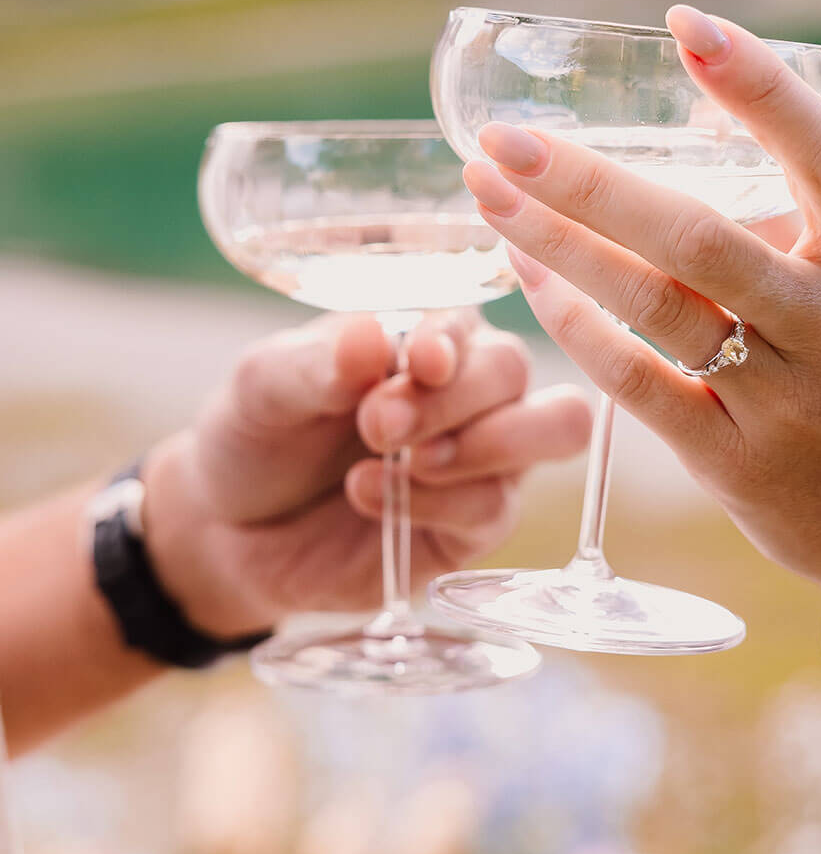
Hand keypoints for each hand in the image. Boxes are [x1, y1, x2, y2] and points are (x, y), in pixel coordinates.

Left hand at [141, 311, 590, 637]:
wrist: (234, 530)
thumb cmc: (258, 435)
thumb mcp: (262, 388)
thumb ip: (317, 364)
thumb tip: (370, 335)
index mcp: (424, 335)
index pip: (470, 323)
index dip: (452, 342)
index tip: (416, 364)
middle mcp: (469, 388)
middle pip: (515, 371)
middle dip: (453, 400)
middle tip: (377, 426)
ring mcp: (483, 456)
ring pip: (552, 429)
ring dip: (481, 446)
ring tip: (403, 462)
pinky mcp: (474, 524)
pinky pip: (496, 507)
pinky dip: (437, 503)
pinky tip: (371, 497)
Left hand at [463, 4, 820, 721]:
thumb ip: (794, 231)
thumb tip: (688, 144)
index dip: (756, 85)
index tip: (683, 22)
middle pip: (698, 236)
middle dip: (587, 182)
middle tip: (503, 137)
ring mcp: (784, 400)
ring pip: (652, 307)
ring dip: (558, 247)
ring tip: (489, 197)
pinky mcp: (737, 464)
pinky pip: (637, 385)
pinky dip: (575, 328)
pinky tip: (529, 282)